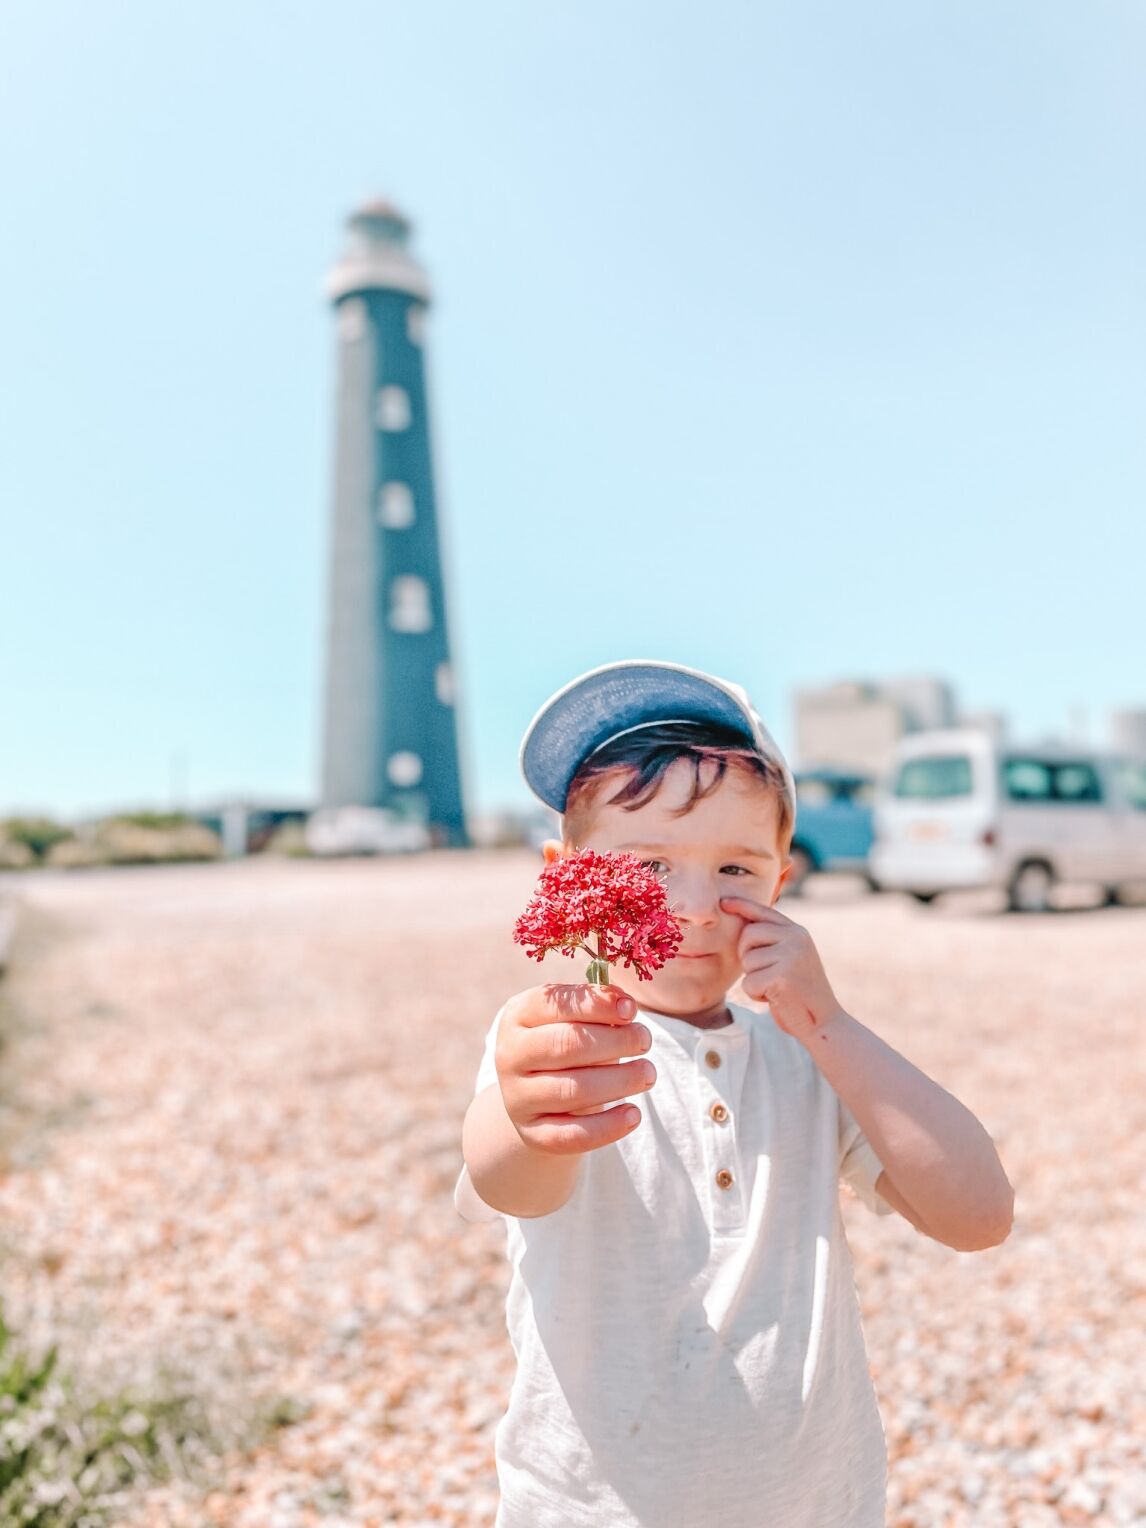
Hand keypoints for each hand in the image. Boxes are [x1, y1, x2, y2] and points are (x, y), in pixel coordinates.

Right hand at [495, 983, 656, 1154]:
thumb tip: (625, 1004)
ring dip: (619, 1081)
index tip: (631, 1009)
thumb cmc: (565, 1042)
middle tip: (645, 1040)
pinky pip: (572, 1134)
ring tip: (648, 1073)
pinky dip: (607, 1126)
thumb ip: (596, 1005)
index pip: (554, 1005)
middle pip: (565, 1046)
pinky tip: (634, 1114)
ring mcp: (517, 1097)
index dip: (596, 1005)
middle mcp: (510, 1055)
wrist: (539, 1094)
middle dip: (614, 1041)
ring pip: (572, 1091)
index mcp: (517, 1016)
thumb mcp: (574, 1017)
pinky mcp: (533, 1133)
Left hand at [720, 896, 844, 1044]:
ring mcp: (790, 956)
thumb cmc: (800, 991)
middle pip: (747, 935)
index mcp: (797, 932)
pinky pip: (749, 982)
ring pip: (747, 961)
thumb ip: (773, 940)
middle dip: (747, 956)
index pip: (763, 912)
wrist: (823, 1021)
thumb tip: (743, 925)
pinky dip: (756, 994)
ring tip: (775, 986)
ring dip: (754, 978)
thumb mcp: (791, 957)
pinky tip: (775, 998)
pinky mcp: (782, 977)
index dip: (741, 906)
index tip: (723, 902)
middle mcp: (796, 939)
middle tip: (766, 973)